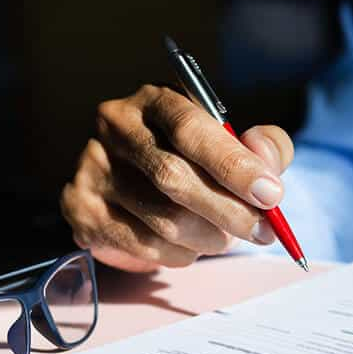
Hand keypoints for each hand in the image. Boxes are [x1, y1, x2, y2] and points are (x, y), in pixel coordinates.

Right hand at [60, 84, 293, 271]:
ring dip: (209, 238)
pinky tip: (192, 245)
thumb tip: (266, 163)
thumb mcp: (236, 144)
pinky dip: (182, 254)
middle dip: (229, 211)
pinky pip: (145, 246)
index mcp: (155, 99)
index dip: (234, 165)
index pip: (191, 128)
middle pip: (174, 178)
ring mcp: (93, 168)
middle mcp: (115, 127)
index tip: (271, 194)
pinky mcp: (82, 209)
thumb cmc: (196, 162)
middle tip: (263, 232)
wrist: (137, 187)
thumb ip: (264, 147)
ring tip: (226, 237)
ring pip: (163, 220)